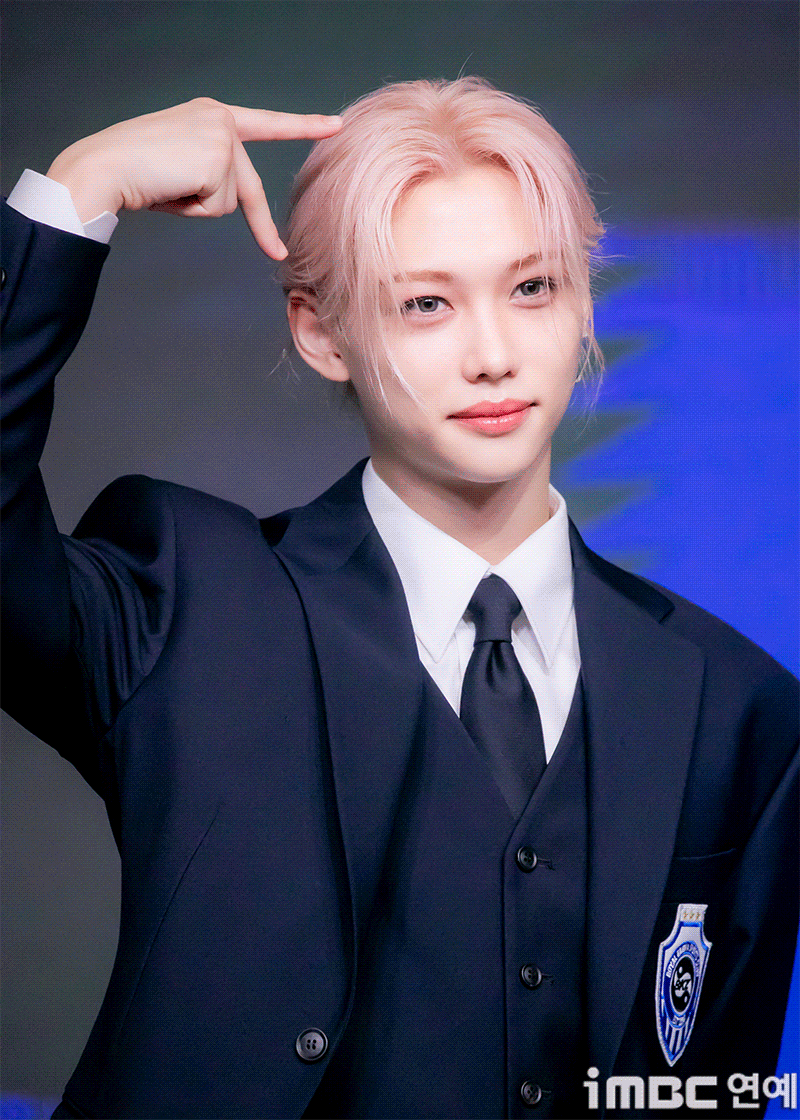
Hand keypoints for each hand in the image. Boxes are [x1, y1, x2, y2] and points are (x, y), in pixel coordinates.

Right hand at [46, 99, 342, 258]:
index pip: (266, 125)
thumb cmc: (134, 173)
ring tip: (166, 187)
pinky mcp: (218, 160)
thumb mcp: (180, 165)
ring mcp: (222, 138)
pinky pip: (220, 208)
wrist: (105, 167)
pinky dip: (193, 210)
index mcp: (212, 114)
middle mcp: (222, 119)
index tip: (335, 127)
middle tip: (278, 252)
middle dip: (263, 227)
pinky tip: (170, 188)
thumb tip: (230, 201)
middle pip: (249, 187)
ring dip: (198, 207)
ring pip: (230, 202)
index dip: (302, 127)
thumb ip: (212, 173)